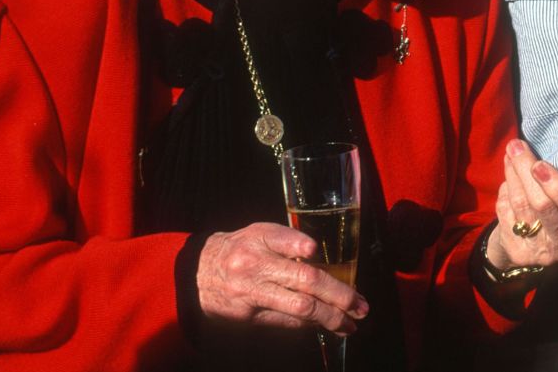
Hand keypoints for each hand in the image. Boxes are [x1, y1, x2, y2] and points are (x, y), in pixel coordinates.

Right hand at [196, 222, 368, 334]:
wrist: (197, 275)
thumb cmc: (239, 249)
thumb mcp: (258, 232)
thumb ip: (287, 239)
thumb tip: (318, 254)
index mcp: (258, 240)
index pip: (284, 239)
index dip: (301, 245)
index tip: (316, 252)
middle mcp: (254, 267)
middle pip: (303, 281)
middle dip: (338, 294)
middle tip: (360, 306)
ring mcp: (251, 294)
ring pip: (298, 308)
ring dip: (329, 317)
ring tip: (349, 324)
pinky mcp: (247, 317)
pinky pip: (284, 322)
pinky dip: (307, 323)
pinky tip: (324, 324)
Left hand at [485, 139, 557, 271]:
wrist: (543, 240)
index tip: (541, 164)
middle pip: (543, 205)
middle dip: (526, 171)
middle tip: (516, 147)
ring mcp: (542, 252)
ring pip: (522, 206)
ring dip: (513, 174)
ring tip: (511, 151)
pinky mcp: (520, 253)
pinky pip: (507, 214)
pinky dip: (506, 190)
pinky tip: (510, 176)